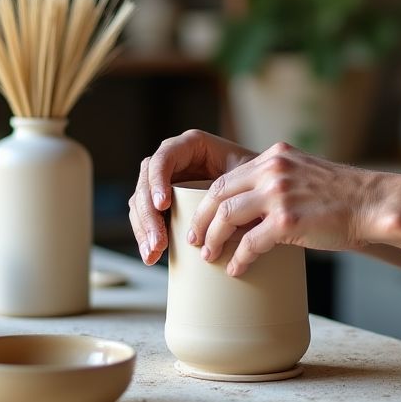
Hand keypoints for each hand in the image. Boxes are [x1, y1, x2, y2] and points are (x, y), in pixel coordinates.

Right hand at [129, 129, 255, 264]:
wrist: (259, 188)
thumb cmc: (257, 174)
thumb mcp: (248, 173)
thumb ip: (237, 181)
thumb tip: (226, 209)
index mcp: (190, 145)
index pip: (163, 159)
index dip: (157, 181)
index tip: (164, 205)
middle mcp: (173, 160)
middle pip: (145, 184)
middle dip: (148, 215)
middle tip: (159, 242)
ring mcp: (165, 181)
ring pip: (140, 203)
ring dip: (143, 229)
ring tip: (154, 253)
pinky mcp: (164, 202)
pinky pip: (146, 217)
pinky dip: (146, 236)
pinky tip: (151, 256)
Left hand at [189, 141, 384, 276]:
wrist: (372, 204)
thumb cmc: (341, 196)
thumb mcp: (303, 174)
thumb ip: (276, 183)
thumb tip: (249, 210)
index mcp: (275, 157)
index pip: (227, 177)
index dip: (208, 201)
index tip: (201, 220)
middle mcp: (273, 170)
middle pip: (219, 194)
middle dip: (202, 220)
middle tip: (196, 240)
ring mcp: (279, 194)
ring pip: (227, 216)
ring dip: (214, 239)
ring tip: (209, 256)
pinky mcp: (287, 220)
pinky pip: (250, 242)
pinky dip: (239, 258)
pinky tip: (237, 268)